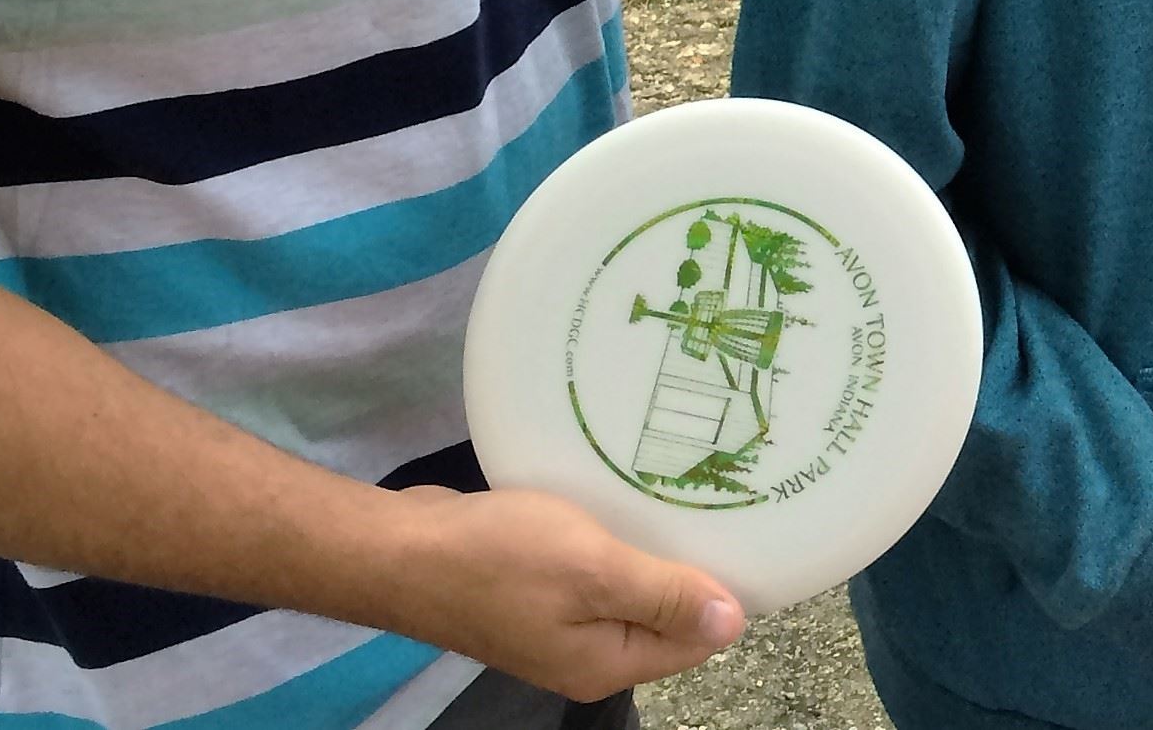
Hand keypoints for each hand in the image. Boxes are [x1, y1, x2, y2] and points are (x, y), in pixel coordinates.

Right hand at [377, 486, 743, 699]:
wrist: (403, 550)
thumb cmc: (501, 557)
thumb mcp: (594, 571)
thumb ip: (663, 596)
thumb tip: (735, 623)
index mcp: (605, 663)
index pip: (693, 640)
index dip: (723, 590)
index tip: (748, 526)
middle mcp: (586, 654)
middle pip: (663, 616)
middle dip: (690, 564)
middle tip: (720, 496)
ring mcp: (556, 625)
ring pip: (628, 588)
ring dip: (651, 544)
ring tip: (681, 488)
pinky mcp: (533, 593)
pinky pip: (593, 571)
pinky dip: (612, 537)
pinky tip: (623, 495)